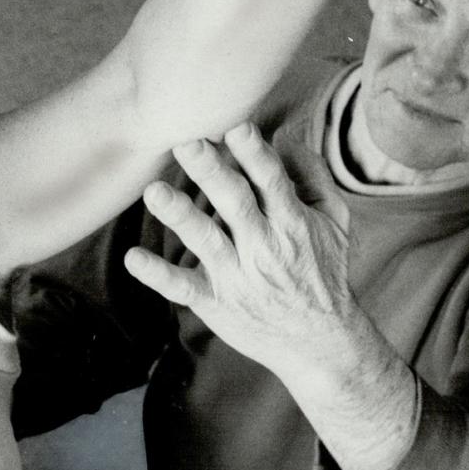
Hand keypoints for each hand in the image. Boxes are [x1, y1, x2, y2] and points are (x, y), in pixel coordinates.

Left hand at [122, 122, 357, 386]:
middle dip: (211, 172)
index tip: (234, 126)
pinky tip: (133, 258)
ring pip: (206, 241)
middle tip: (186, 143)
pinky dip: (159, 275)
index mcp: (293, 222)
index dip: (253, 154)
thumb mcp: (334, 220)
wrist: (321, 343)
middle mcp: (265, 247)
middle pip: (235, 204)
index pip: (272, 182)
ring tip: (154, 192)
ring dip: (180, 216)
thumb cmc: (322, 270)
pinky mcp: (216, 303)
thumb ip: (312, 175)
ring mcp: (238, 277)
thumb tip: (286, 133)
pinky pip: (184, 287)